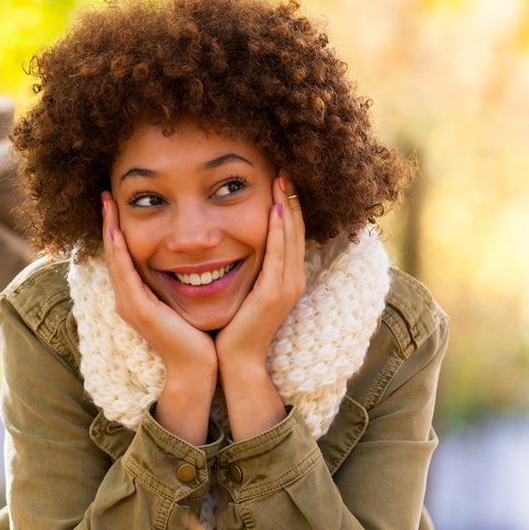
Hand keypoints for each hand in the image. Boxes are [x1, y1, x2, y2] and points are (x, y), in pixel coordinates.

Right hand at [102, 192, 216, 443]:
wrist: (197, 369)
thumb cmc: (196, 337)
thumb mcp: (184, 302)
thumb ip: (180, 282)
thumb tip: (193, 258)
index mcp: (138, 296)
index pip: (123, 255)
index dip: (118, 229)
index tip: (118, 202)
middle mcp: (127, 299)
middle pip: (113, 253)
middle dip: (108, 222)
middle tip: (106, 194)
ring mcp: (129, 305)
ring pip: (114, 260)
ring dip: (109, 230)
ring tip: (107, 203)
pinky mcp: (138, 311)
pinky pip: (125, 276)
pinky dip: (120, 253)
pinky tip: (118, 233)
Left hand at [215, 173, 305, 438]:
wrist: (235, 361)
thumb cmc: (234, 326)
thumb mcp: (244, 288)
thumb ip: (247, 267)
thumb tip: (232, 242)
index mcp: (285, 277)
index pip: (290, 232)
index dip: (288, 204)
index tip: (281, 178)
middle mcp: (292, 278)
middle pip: (295, 229)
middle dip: (291, 197)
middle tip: (286, 169)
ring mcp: (286, 286)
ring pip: (291, 237)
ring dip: (288, 206)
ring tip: (283, 179)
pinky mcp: (274, 294)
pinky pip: (279, 255)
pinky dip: (279, 231)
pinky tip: (275, 210)